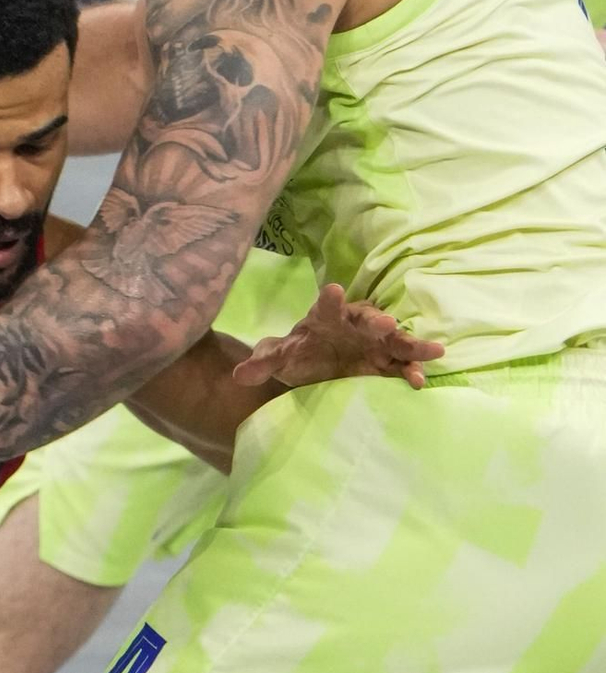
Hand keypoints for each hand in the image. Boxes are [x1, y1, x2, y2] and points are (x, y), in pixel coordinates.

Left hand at [233, 284, 444, 392]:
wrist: (315, 365)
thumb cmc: (298, 352)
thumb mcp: (276, 356)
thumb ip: (262, 362)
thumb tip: (240, 374)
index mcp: (326, 317)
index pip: (326, 306)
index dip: (330, 299)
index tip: (333, 291)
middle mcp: (354, 326)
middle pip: (368, 320)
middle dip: (378, 322)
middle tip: (386, 325)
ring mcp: (373, 345)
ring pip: (396, 341)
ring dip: (411, 345)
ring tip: (433, 351)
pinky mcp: (384, 364)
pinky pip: (401, 366)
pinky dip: (411, 371)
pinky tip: (418, 380)